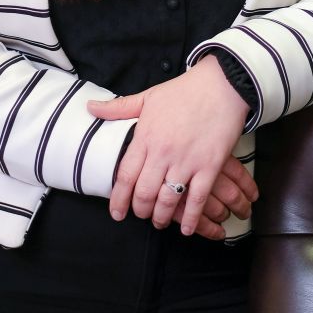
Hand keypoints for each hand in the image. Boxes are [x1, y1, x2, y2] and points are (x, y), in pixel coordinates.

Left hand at [88, 53, 250, 235]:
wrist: (221, 84)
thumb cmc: (184, 90)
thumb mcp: (148, 97)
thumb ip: (119, 108)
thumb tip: (90, 107)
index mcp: (146, 137)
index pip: (125, 175)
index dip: (118, 199)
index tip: (116, 213)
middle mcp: (163, 153)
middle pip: (144, 193)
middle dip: (140, 210)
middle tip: (141, 215)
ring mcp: (187, 161)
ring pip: (168, 200)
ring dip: (162, 217)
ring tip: (161, 222)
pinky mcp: (209, 166)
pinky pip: (197, 199)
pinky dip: (191, 217)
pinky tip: (187, 228)